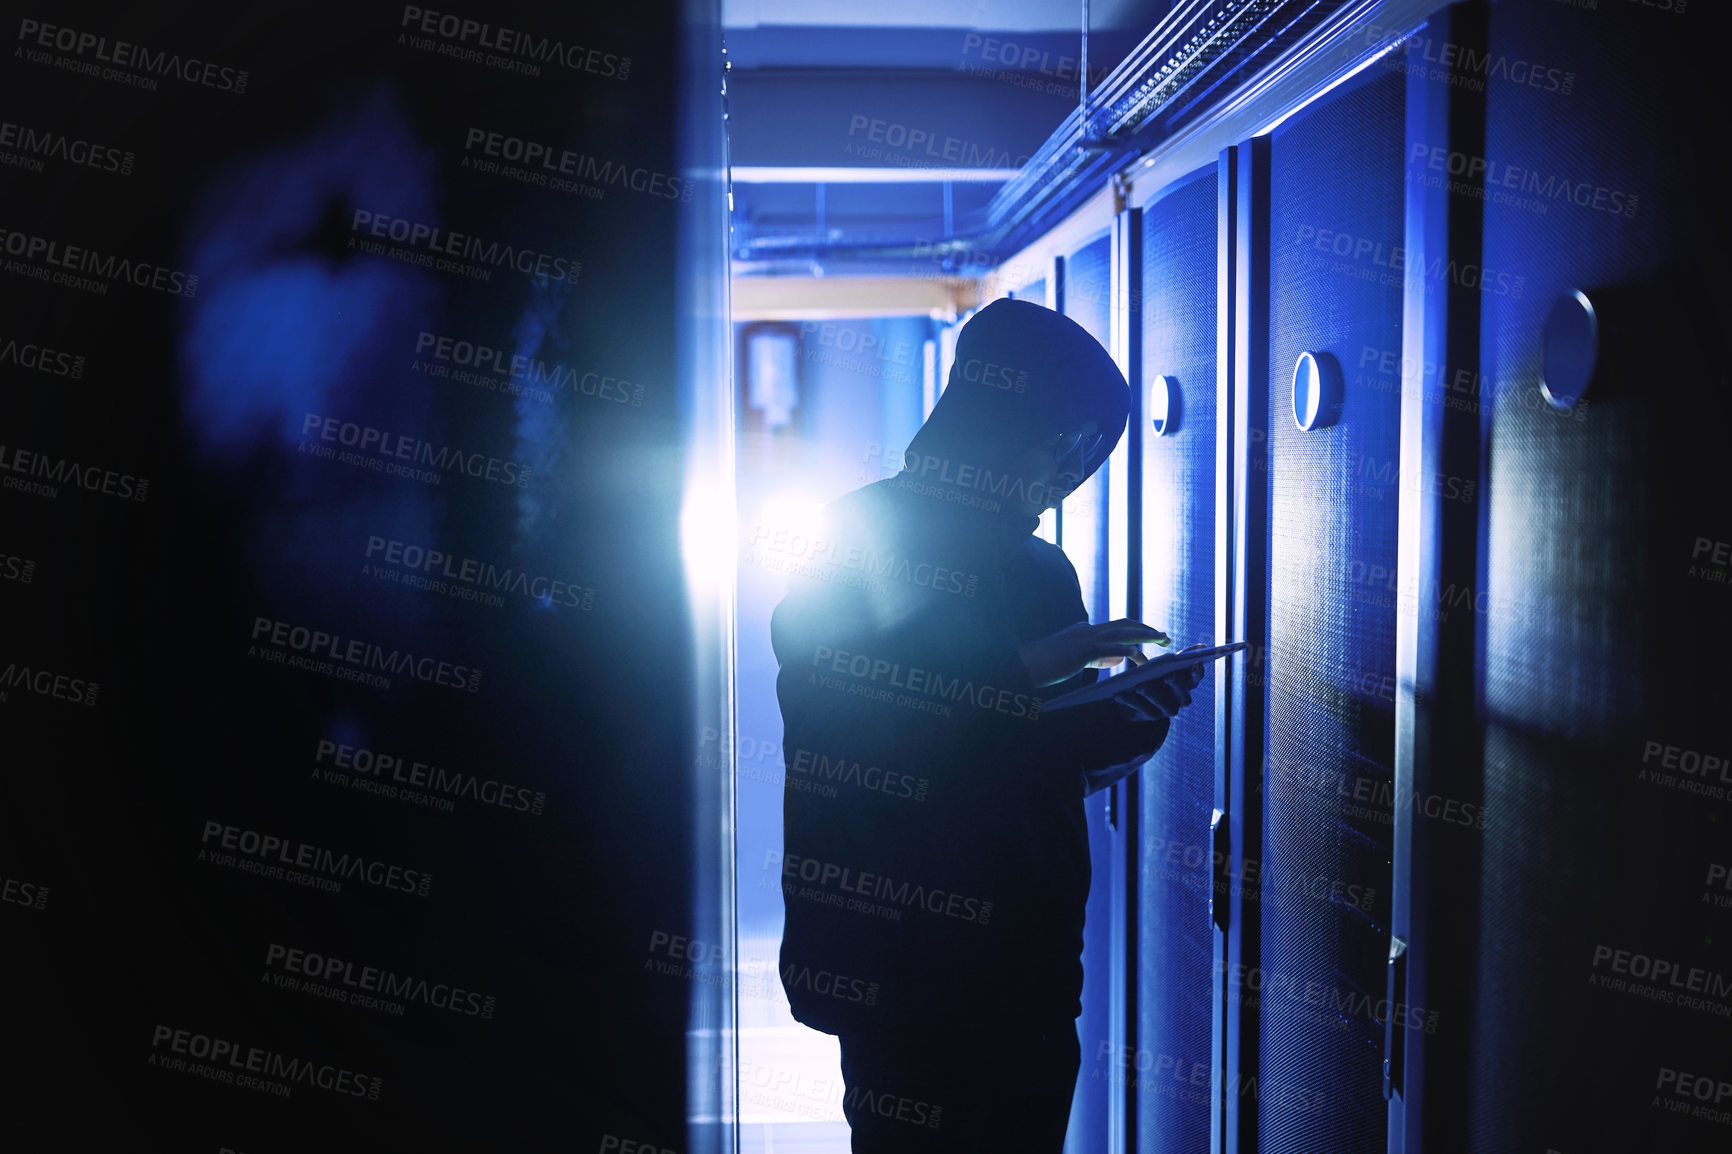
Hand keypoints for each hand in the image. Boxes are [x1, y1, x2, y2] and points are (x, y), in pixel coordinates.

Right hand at [1018, 618, 1170, 687]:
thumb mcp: (1076, 658)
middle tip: (1166, 637)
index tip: (1154, 637)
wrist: (1025, 665)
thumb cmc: (1048, 665)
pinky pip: (1106, 648)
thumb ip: (1097, 656)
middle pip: (1124, 625)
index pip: (1117, 627)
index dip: (1138, 631)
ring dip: (1143, 635)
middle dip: (1147, 629)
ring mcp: (1084, 639)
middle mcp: (1087, 631)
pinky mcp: (1080, 651)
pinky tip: (1136, 655)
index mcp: (1086, 631)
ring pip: (1120, 633)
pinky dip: (1123, 650)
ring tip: (1161, 640)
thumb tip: (1118, 657)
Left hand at [1111, 642, 1208, 722]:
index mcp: (1187, 685)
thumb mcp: (1168, 665)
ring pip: (1161, 704)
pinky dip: (1130, 701)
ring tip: (1140, 686)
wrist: (1139, 699)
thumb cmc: (1157, 675)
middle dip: (1176, 684)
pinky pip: (1140, 708)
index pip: (1196, 679)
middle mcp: (1180, 700)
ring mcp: (1165, 710)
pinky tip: (1119, 693)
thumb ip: (1182, 656)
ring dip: (1151, 694)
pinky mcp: (1149, 716)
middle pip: (1182, 694)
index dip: (1197, 673)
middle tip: (1169, 675)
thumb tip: (1203, 646)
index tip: (1195, 663)